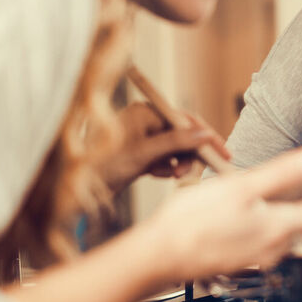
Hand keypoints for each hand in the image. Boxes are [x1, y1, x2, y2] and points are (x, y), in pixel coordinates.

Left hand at [102, 102, 230, 191]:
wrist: (78, 189)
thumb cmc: (104, 165)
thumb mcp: (144, 153)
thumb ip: (176, 142)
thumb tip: (204, 135)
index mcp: (145, 111)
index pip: (185, 119)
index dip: (205, 135)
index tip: (222, 150)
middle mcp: (145, 121)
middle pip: (182, 134)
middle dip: (190, 153)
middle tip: (198, 169)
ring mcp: (143, 137)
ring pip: (175, 149)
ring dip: (179, 162)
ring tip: (175, 175)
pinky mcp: (140, 154)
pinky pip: (164, 158)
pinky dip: (166, 168)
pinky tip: (158, 174)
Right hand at [141, 147, 301, 282]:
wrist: (160, 255)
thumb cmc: (194, 220)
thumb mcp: (243, 185)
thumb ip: (284, 172)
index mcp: (276, 227)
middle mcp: (271, 248)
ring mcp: (254, 259)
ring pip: (288, 239)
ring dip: (300, 223)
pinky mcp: (238, 262)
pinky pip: (268, 246)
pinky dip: (277, 232)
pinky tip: (264, 224)